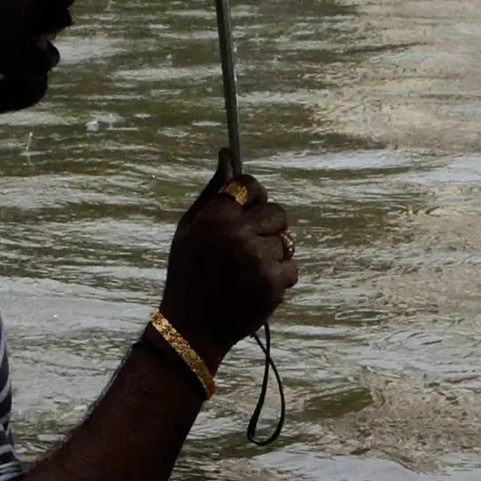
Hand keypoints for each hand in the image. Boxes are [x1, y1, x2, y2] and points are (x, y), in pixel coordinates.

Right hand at [158, 149, 294, 355]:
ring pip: (285, 242)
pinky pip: (291, 268)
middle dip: (268, 225)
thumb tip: (227, 153)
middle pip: (276, 212)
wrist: (192, 327)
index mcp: (215, 217)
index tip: (249, 207)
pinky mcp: (273, 284)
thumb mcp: (189, 229)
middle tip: (250, 243)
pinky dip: (279, 277)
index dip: (254, 195)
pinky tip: (256, 285)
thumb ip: (213, 191)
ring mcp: (258, 260)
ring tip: (248, 271)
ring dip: (272, 255)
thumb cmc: (188, 273)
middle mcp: (238, 235)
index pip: (250, 185)